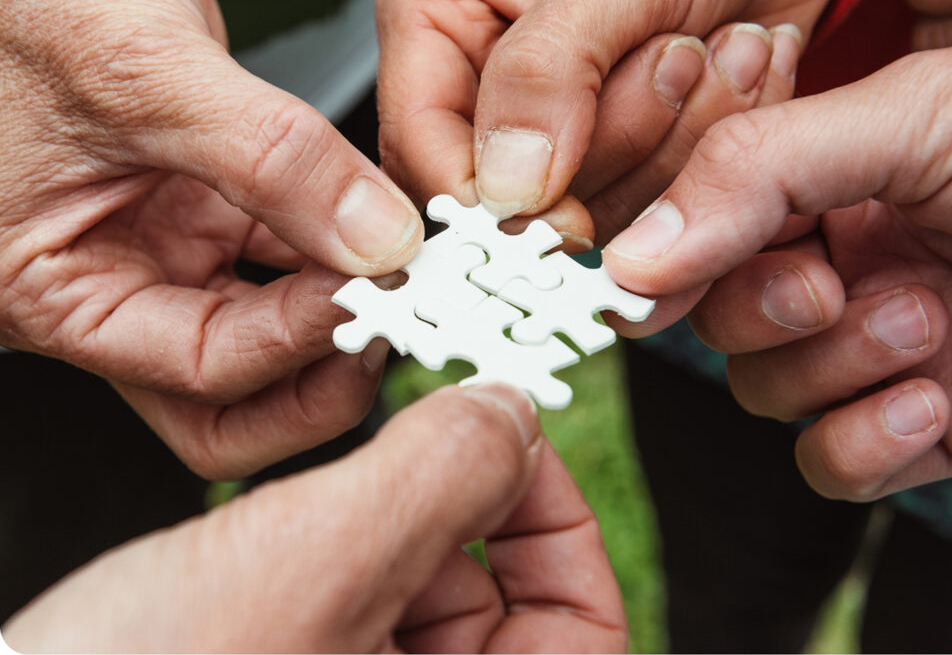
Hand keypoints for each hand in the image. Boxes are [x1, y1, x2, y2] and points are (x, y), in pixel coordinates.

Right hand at [0, 0, 423, 477]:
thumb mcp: (136, 66)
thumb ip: (266, 159)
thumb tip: (373, 237)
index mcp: (55, 288)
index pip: (197, 367)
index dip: (294, 341)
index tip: (369, 289)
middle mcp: (114, 280)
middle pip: (234, 391)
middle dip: (320, 373)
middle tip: (391, 319)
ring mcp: (167, 241)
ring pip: (270, 320)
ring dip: (342, 298)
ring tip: (405, 264)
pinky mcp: (211, 197)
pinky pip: (291, 243)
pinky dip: (341, 237)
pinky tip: (383, 214)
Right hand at [3, 383, 626, 652]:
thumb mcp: (306, 573)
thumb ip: (433, 479)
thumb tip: (513, 411)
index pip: (584, 628)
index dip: (564, 524)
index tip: (511, 442)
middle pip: (503, 605)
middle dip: (460, 505)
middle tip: (418, 425)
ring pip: (422, 597)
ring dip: (388, 517)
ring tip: (328, 485)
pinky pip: (352, 606)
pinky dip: (335, 544)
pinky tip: (280, 522)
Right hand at [376, 0, 837, 242]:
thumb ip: (544, 73)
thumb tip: (506, 186)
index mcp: (441, 23)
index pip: (423, 153)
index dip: (495, 200)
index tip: (569, 207)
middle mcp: (490, 91)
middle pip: (520, 199)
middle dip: (620, 137)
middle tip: (673, 49)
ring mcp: (561, 139)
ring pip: (597, 212)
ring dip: (680, 136)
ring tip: (704, 45)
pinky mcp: (626, 166)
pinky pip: (658, 210)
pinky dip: (711, 146)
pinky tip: (725, 72)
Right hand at [604, 38, 951, 499]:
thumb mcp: (915, 114)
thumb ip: (754, 172)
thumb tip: (628, 257)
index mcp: (838, 169)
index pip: (704, 217)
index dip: (671, 248)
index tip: (647, 273)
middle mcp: (851, 254)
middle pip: (721, 312)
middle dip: (760, 308)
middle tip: (824, 288)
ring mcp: (884, 343)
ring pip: (769, 388)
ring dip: (830, 368)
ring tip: (924, 325)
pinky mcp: (923, 425)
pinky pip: (831, 463)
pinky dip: (862, 442)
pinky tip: (928, 402)